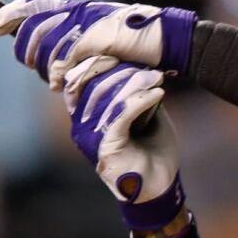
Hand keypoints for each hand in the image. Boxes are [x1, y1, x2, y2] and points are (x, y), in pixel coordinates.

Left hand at [0, 0, 196, 90]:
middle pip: (33, 28)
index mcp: (79, 8)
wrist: (169, 40)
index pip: (35, 5)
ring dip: (46, 66)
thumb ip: (80, 38)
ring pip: (46, 47)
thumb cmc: (142, 41)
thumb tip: (54, 55)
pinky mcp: (96, 41)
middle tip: (30, 62)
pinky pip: (67, 61)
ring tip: (55, 81)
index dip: (12, 14)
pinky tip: (66, 85)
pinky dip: (64, 74)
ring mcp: (86, 26)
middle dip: (27, 47)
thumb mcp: (107, 34)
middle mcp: (79, 12)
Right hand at [63, 56, 185, 231]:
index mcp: (85, 114)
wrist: (158, 188)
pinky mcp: (105, 148)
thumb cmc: (152, 150)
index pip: (80, 78)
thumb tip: (141, 63)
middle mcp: (81, 124)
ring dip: (135, 84)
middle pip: (90, 83)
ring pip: (107, 97)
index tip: (127, 49)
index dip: (99, 60)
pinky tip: (157, 94)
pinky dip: (140, 101)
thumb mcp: (145, 114)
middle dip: (119, 68)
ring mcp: (89, 137)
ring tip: (157, 77)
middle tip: (147, 61)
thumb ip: (135, 92)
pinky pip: (120, 116)